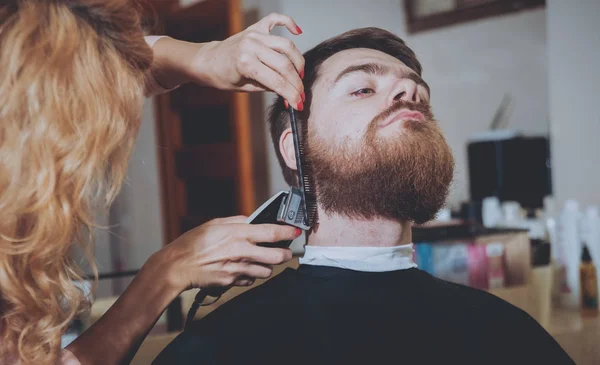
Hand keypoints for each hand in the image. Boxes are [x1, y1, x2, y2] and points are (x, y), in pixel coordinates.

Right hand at [154, 216, 299, 292]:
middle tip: (285, 252)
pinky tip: (244, 268)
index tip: (295, 232)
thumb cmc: (193, 243)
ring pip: (267, 271)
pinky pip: (251, 279)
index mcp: (238, 233)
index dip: (288, 232)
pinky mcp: (233, 281)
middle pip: (277, 256)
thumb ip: (237, 221)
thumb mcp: (214, 224)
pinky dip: (251, 275)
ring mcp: (238, 268)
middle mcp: (241, 251)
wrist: (178, 266)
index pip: (272, 232)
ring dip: (267, 266)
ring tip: (261, 260)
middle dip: (285, 254)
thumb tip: (252, 221)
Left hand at [193, 13, 304, 109]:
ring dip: (297, 61)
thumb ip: (268, 87)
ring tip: (299, 74)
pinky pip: (276, 20)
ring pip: (286, 46)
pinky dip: (289, 23)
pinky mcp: (255, 27)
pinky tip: (298, 32)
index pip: (277, 81)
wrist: (208, 61)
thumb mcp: (246, 88)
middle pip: (284, 65)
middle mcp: (251, 46)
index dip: (291, 94)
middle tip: (301, 93)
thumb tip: (290, 92)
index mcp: (245, 64)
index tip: (299, 104)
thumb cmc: (224, 76)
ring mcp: (254, 35)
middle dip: (296, 82)